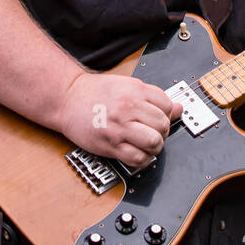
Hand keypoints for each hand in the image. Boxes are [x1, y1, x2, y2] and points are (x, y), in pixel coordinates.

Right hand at [57, 71, 182, 168]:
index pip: (168, 106)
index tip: (159, 118)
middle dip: (162, 131)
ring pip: (154, 142)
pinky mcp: (111, 145)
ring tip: (147, 143)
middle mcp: (128, 107)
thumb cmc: (94, 92)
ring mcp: (119, 127)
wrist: (68, 98)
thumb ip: (152, 97)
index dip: (167, 114)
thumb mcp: (126, 85)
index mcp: (135, 90)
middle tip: (152, 131)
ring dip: (155, 146)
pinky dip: (143, 159)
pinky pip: (138, 158)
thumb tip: (177, 108)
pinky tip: (138, 153)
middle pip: (163, 125)